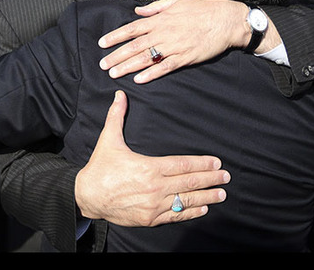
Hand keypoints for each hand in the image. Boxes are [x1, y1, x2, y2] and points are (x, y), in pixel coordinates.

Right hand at [75, 91, 229, 226]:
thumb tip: (119, 95)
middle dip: (211, 179)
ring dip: (206, 197)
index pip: (183, 165)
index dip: (203, 164)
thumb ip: (116, 116)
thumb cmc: (100, 168)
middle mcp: (155, 187)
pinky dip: (190, 212)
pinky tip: (202, 209)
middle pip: (190, 182)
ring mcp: (153, 205)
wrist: (87, 196)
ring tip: (221, 194)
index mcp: (149, 167)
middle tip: (226, 177)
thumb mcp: (109, 140)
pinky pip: (175, 216)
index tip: (216, 163)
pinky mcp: (149, 219)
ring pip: (186, 201)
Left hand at [98, 0, 250, 83]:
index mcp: (160, 19)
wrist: (225, 21)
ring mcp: (173, 47)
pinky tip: (138, 80)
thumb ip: (155, 8)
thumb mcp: (176, 2)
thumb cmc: (202, 10)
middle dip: (116, 56)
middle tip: (102, 64)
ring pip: (146, 58)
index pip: (132, 29)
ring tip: (114, 74)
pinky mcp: (184, 58)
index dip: (115, 36)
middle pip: (134, 46)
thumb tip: (137, 11)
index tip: (102, 43)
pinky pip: (164, 68)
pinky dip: (151, 74)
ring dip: (128, 67)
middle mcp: (163, 33)